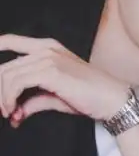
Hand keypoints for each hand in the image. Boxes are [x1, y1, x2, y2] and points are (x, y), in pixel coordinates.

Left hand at [0, 34, 128, 126]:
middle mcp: (46, 49)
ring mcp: (48, 58)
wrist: (112, 98)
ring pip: (6, 76)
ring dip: (2, 99)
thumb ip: (33, 100)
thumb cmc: (90, 95)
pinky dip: (9, 100)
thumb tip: (16, 112)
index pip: (11, 41)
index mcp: (49, 48)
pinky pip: (16, 84)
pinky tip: (15, 112)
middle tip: (2, 110)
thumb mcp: (56, 96)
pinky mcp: (50, 72)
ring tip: (9, 114)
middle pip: (4, 67)